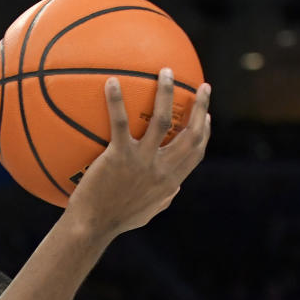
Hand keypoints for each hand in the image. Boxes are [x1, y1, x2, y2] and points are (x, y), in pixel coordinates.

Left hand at [66, 71, 210, 237]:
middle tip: (202, 87)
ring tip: (166, 71)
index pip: (196, 152)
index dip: (205, 131)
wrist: (92, 228)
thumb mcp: (147, 213)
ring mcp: (142, 161)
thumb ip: (164, 199)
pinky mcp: (119, 156)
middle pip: (190, 133)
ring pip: (162, 120)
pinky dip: (115, 100)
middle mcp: (161, 169)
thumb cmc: (116, 221)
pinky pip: (120, 122)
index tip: (208, 115)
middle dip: (200, 107)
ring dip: (166, 92)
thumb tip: (177, 187)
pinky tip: (111, 81)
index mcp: (169, 181)